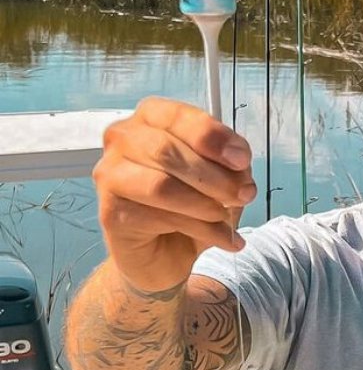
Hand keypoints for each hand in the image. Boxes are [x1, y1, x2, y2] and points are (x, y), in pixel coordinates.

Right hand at [93, 97, 254, 292]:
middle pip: (168, 151)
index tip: (242, 160)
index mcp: (151, 118)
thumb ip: (230, 165)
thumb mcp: (222, 179)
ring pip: (162, 185)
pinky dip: (203, 229)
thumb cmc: (191, 206)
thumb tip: (239, 167)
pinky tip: (223, 239)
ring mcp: (110, 173)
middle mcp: (124, 139)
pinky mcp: (110, 211)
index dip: (214, 137)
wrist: (165, 253)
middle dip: (216, 177)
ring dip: (207, 205)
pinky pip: (161, 217)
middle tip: (244, 196)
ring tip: (228, 218)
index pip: (178, 116)